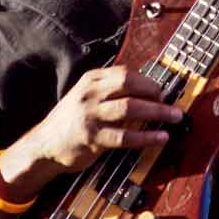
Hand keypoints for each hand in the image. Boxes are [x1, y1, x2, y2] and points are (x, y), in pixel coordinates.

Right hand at [29, 64, 182, 173]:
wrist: (44, 145)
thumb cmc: (71, 120)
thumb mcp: (85, 95)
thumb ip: (109, 89)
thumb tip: (147, 90)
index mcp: (91, 80)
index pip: (125, 73)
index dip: (147, 81)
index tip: (161, 90)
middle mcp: (90, 94)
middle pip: (129, 85)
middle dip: (155, 93)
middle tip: (171, 103)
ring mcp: (90, 116)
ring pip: (130, 108)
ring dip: (157, 112)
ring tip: (175, 117)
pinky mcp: (93, 139)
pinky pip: (125, 137)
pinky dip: (146, 137)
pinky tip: (160, 138)